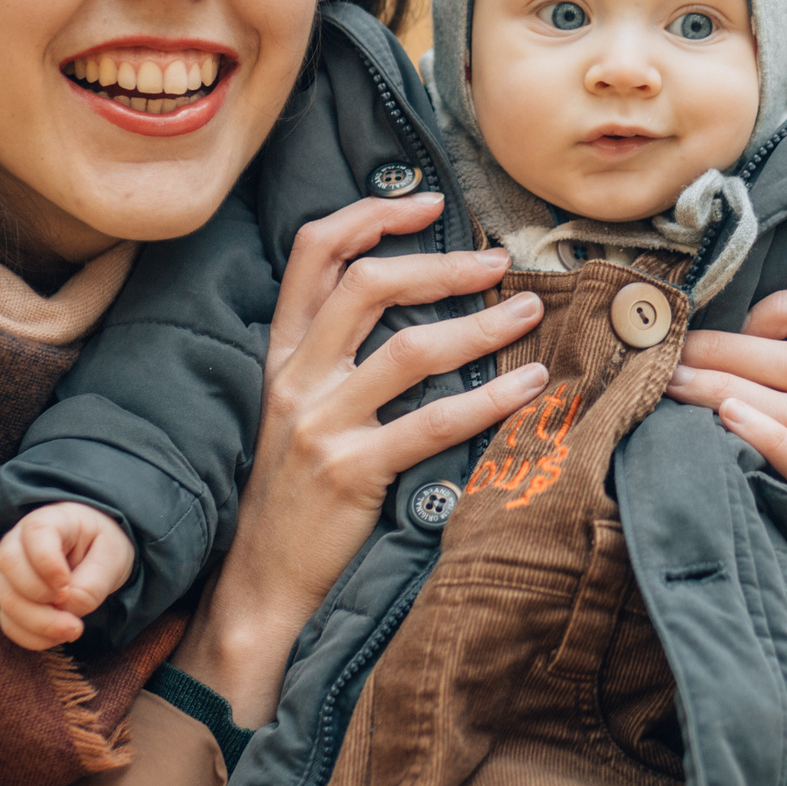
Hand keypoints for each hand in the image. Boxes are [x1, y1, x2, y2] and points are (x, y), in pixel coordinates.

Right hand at [0, 503, 135, 650]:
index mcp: (52, 520)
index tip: (65, 584)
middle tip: (71, 611)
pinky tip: (59, 635)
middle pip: (9, 564)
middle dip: (38, 597)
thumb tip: (64, 608)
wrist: (98, 555)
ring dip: (38, 623)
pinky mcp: (13, 599)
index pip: (34, 532)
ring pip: (6, 599)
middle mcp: (21, 542)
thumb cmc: (103, 547)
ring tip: (73, 629)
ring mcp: (12, 572)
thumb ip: (92, 582)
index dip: (46, 562)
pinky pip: (8, 623)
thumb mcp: (113, 557)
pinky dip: (32, 637)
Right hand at [175, 192, 548, 724]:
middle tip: (495, 262)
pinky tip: (529, 387)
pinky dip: (490, 399)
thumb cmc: (288, 493)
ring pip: (409, 348)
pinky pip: (432, 423)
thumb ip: (330, 355)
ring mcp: (319, 424)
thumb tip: (409, 302)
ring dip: (479, 326)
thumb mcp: (291, 409)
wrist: (257, 581)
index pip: (312, 253)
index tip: (431, 204)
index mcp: (279, 354)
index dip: (370, 215)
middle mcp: (294, 378)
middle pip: (367, 285)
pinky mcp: (350, 472)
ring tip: (527, 312)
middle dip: (440, 264)